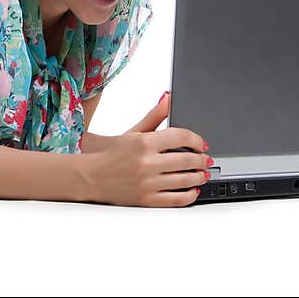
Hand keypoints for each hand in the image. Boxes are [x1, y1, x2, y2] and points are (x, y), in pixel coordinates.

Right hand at [84, 92, 211, 206]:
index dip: (197, 140)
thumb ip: (154, 115)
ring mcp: (147, 183)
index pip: (180, 137)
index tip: (202, 143)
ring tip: (202, 173)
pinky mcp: (146, 200)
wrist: (93, 176)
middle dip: (202, 160)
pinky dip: (190, 195)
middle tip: (206, 159)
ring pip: (185, 181)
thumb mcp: (134, 131)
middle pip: (186, 160)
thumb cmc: (114, 154)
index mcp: (144, 142)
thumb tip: (168, 98)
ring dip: (199, 176)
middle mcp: (146, 163)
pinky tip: (193, 190)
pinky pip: (176, 200)